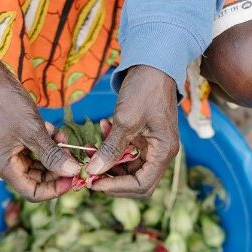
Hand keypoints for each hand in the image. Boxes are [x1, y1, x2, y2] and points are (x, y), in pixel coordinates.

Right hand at [0, 64, 79, 200]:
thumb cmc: (8, 105)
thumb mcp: (34, 132)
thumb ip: (52, 154)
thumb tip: (72, 172)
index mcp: (6, 167)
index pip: (33, 192)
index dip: (54, 189)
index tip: (74, 179)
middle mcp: (8, 163)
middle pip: (39, 179)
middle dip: (58, 169)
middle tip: (76, 158)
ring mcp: (14, 151)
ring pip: (42, 163)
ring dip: (56, 153)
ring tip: (64, 138)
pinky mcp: (20, 139)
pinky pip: (39, 148)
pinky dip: (50, 142)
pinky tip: (56, 130)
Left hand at [87, 65, 179, 197]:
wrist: (153, 64)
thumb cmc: (144, 89)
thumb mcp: (125, 120)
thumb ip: (110, 149)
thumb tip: (93, 171)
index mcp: (163, 152)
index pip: (141, 185)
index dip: (116, 187)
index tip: (92, 182)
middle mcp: (161, 153)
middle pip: (135, 181)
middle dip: (110, 178)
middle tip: (88, 171)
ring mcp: (152, 146)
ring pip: (128, 168)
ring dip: (108, 161)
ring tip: (90, 149)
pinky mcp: (143, 138)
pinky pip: (125, 151)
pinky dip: (111, 146)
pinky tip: (102, 128)